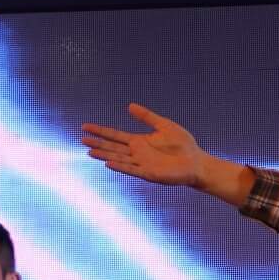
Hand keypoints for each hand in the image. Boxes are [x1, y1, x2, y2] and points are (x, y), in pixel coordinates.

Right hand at [81, 103, 232, 194]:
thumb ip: (147, 117)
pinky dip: (120, 166)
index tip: (86, 127)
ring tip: (89, 152)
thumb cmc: (183, 145)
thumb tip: (129, 106)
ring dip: (104, 156)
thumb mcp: (164, 125)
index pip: (115, 136)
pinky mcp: (149, 173)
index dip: (101, 131)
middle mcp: (137, 153)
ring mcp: (142, 164)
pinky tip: (108, 163)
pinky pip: (132, 169)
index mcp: (139, 141)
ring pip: (118, 158)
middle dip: (98, 144)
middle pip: (113, 148)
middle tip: (82, 139)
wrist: (196, 161)